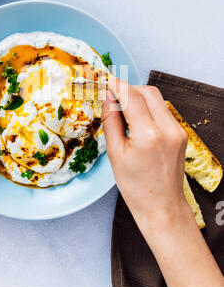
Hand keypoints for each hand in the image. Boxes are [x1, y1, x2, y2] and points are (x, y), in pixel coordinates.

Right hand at [102, 78, 223, 286]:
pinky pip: (162, 111)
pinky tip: (136, 122)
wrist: (161, 206)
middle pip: (147, 91)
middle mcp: (168, 129)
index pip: (132, 96)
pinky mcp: (181, 134)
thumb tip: (109, 97)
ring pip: (157, 99)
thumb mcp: (115, 153)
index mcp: (148, 135)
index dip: (116, 85)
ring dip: (138, 98)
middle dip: (128, 89)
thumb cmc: (135, 186)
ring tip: (123, 112)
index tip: (105, 80)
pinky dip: (148, 109)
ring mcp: (178, 131)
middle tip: (112, 98)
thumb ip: (112, 120)